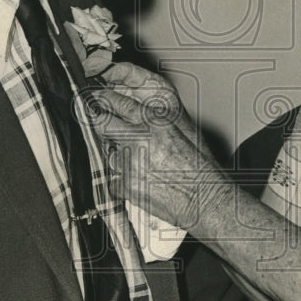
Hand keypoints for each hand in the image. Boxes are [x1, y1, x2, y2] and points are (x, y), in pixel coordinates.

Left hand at [90, 63, 229, 229]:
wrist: (204, 199)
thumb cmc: (198, 169)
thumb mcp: (181, 133)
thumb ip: (154, 124)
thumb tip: (134, 120)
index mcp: (155, 121)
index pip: (118, 103)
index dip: (105, 102)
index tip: (97, 101)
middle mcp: (139, 138)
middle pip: (103, 123)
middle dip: (98, 123)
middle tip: (97, 124)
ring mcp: (129, 162)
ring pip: (109, 154)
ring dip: (117, 158)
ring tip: (140, 167)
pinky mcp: (125, 184)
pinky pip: (114, 180)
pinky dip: (122, 182)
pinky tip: (140, 184)